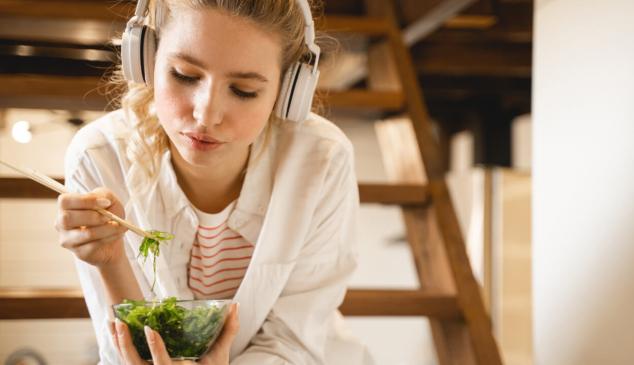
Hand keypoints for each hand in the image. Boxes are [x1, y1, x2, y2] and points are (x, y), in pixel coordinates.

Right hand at [56, 187, 126, 266]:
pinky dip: (111, 237)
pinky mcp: (80, 253)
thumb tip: (101, 201)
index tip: (107, 203)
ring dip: (108, 228)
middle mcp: (61, 223)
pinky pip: (95, 245)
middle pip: (67, 219)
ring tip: (119, 225)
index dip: (86, 201)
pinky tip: (118, 233)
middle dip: (94, 217)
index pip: (64, 201)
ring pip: (86, 234)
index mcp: (65, 207)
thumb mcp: (109, 200)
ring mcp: (68, 240)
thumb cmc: (109, 214)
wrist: (116, 236)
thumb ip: (103, 194)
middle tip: (111, 217)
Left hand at [111, 303, 239, 364]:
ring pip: (127, 362)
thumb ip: (227, 331)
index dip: (155, 347)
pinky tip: (114, 329)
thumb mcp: (219, 356)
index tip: (149, 328)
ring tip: (112, 321)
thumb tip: (235, 306)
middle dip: (125, 344)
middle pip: (135, 364)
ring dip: (117, 342)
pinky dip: (119, 344)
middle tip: (120, 322)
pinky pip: (127, 360)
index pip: (162, 364)